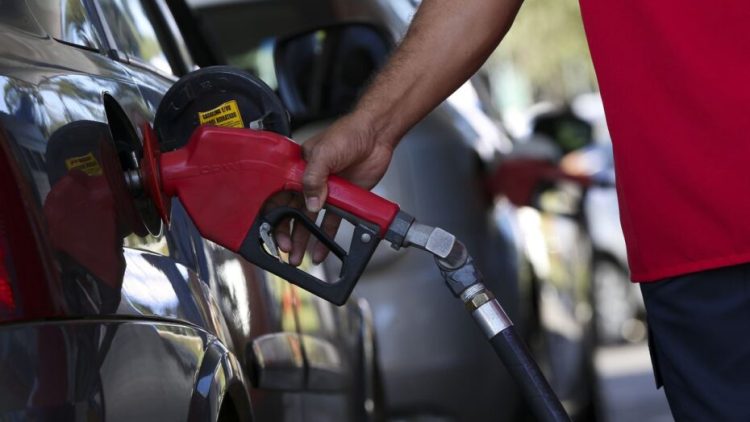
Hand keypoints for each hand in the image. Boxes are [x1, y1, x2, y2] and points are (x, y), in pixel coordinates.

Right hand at [274, 112, 394, 264]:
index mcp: (297, 168)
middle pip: (292, 212)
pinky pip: (332, 223)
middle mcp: (309, 181)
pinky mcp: (343, 200)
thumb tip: (310, 204)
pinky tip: (321, 251)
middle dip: (287, 233)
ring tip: (299, 257)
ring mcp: (326, 192)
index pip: (278, 195)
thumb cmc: (349, 133)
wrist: (376, 135)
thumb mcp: (325, 153)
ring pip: (310, 221)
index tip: (273, 231)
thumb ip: (313, 179)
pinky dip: (326, 238)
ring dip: (304, 239)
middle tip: (286, 250)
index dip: (274, 214)